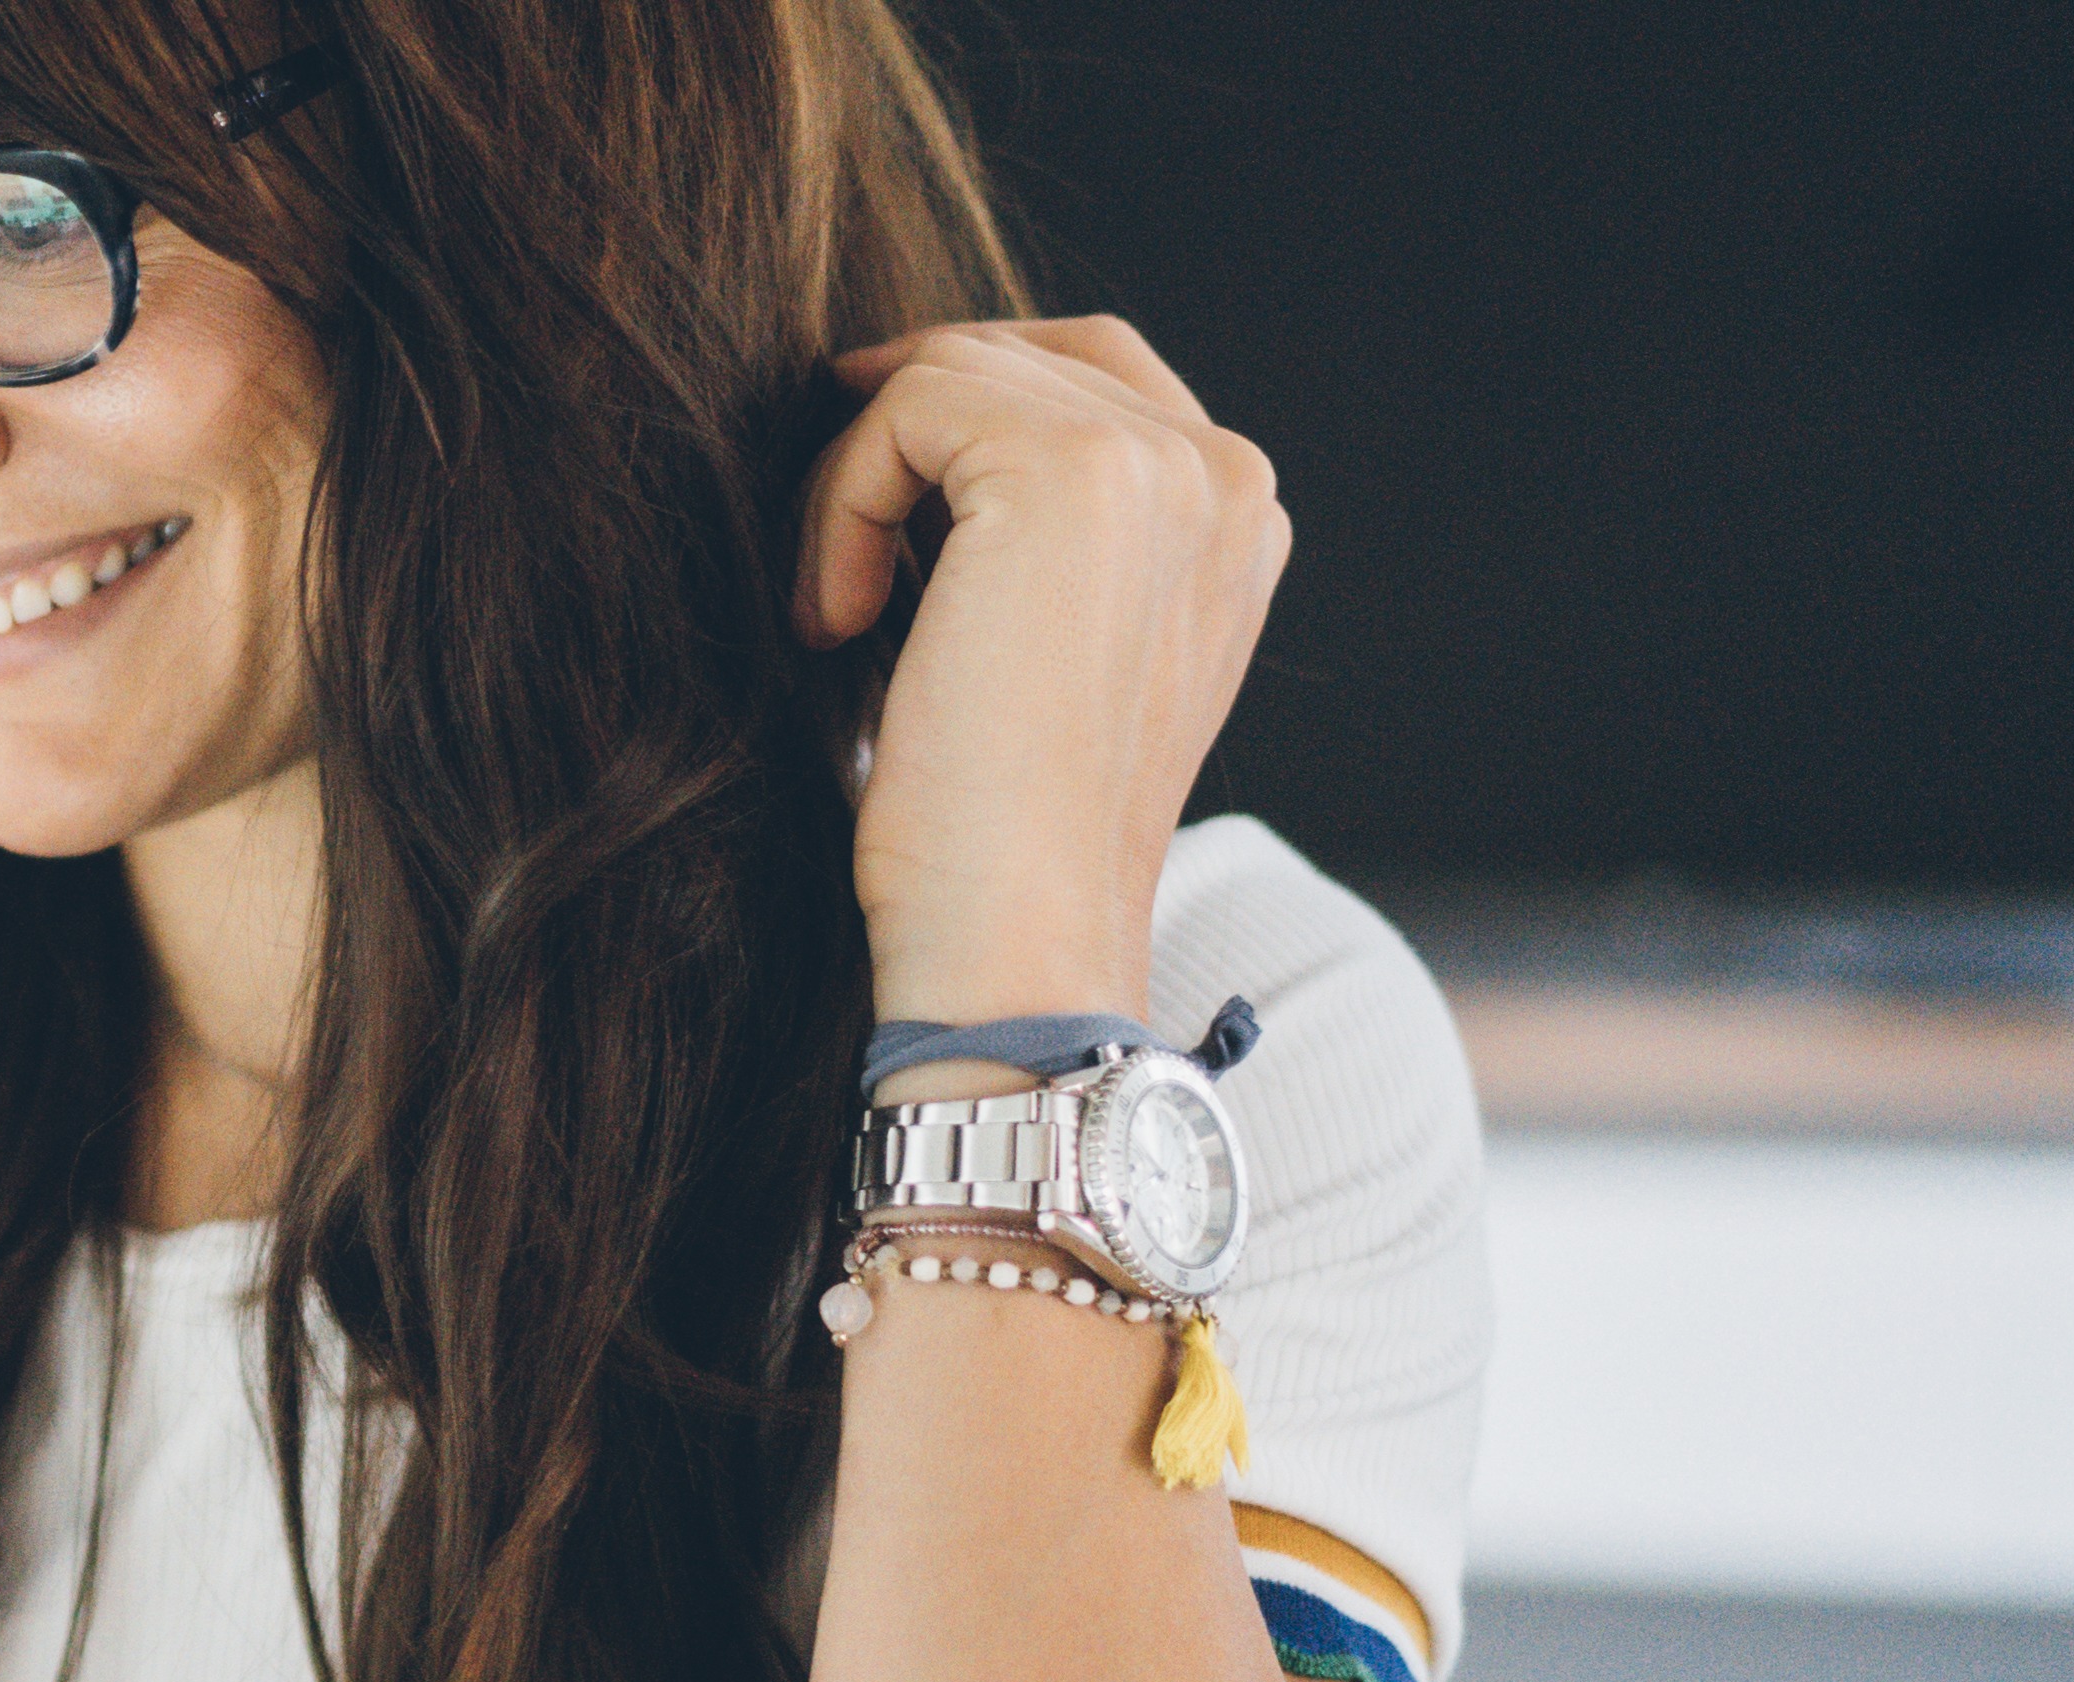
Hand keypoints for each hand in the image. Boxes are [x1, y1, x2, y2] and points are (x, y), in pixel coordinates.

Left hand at [795, 316, 1287, 1026]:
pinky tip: (837, 619)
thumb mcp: (1048, 652)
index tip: (875, 509)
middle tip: (839, 563)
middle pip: (1018, 356)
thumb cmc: (1002, 829)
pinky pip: (905, 406)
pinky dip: (840, 503)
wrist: (1021, 934)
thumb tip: (917, 435)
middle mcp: (1225, 474)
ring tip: (838, 613)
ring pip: (948, 375)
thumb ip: (1044, 538)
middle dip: (900, 438)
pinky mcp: (1071, 470)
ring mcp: (1163, 463)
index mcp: (1236, 521)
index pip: (1092, 376)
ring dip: (856, 486)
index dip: (958, 420)